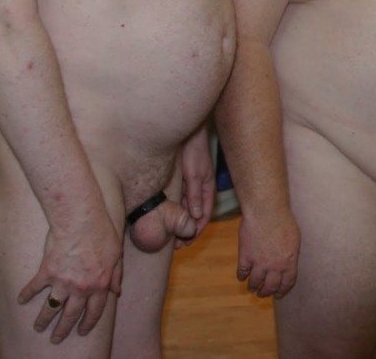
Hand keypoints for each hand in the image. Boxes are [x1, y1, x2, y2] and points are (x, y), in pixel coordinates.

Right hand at [17, 215, 122, 342]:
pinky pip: (34, 288)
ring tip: (39, 327)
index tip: (82, 331)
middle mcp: (81, 287)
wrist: (81, 220)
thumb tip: (116, 291)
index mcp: (99, 284)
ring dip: (43, 320)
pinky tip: (21, 300)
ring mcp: (62, 281)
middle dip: (63, 329)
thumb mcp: (117, 255)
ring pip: (51, 308)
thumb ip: (116, 275)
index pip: (94, 311)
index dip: (88, 323)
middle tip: (57, 338)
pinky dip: (26, 295)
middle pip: (71, 315)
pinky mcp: (46, 272)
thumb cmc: (103, 233)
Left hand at [175, 127, 214, 248]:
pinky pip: (182, 198)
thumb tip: (195, 217)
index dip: (196, 230)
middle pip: (196, 213)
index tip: (187, 242)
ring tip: (171, 232)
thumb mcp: (194, 174)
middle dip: (188, 228)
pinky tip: (168, 214)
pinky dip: (178, 209)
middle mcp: (201, 187)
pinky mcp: (185, 177)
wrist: (188, 131)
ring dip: (181, 219)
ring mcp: (193, 182)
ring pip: (188, 207)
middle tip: (177, 243)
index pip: (204, 214)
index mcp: (207, 187)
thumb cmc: (194, 150)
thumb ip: (195, 194)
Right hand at [236, 207, 299, 298]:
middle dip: (267, 292)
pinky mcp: (245, 257)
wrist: (266, 212)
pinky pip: (242, 272)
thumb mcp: (294, 239)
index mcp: (289, 261)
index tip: (278, 295)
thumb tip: (288, 264)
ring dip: (253, 287)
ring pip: (255, 282)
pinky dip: (242, 276)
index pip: (287, 283)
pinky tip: (242, 276)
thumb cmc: (283, 221)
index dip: (282, 291)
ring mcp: (259, 262)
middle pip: (270, 286)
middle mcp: (275, 266)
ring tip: (252, 289)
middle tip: (263, 294)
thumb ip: (291, 254)